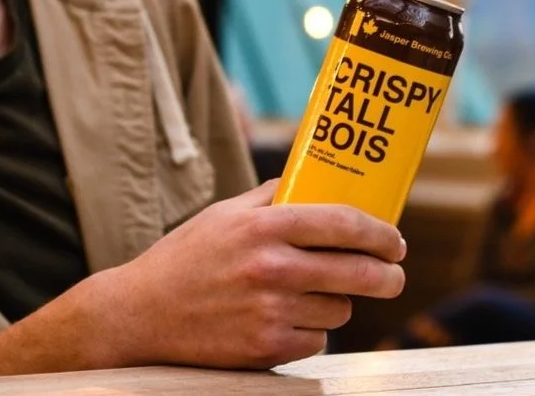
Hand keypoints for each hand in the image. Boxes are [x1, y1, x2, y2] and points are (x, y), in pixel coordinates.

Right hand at [92, 180, 406, 369]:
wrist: (138, 316)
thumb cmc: (185, 258)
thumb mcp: (224, 214)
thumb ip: (273, 197)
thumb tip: (318, 185)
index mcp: (264, 227)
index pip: (344, 224)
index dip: (381, 233)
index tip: (396, 241)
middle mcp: (271, 269)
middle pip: (358, 273)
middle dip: (387, 276)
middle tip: (392, 275)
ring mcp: (270, 312)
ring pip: (340, 309)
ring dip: (338, 302)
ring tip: (312, 294)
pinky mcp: (266, 349)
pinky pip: (317, 340)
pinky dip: (311, 330)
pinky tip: (286, 318)